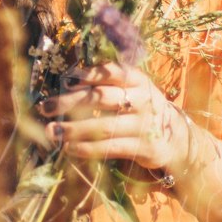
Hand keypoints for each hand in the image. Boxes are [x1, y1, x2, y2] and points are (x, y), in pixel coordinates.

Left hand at [37, 61, 189, 171]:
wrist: (175, 137)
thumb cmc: (141, 108)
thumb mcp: (133, 89)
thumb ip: (107, 83)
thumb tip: (67, 81)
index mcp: (138, 80)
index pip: (112, 72)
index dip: (88, 74)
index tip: (64, 79)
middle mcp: (143, 99)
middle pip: (102, 97)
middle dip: (71, 102)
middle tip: (45, 107)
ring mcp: (145, 124)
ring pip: (104, 126)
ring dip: (74, 129)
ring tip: (51, 132)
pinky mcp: (145, 148)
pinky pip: (112, 148)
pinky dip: (88, 148)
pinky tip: (69, 148)